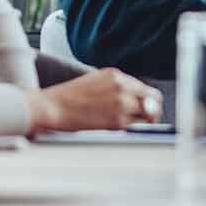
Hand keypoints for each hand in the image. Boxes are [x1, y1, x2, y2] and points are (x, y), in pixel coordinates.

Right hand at [27, 68, 162, 133]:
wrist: (51, 108)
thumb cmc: (68, 98)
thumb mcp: (95, 82)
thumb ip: (117, 88)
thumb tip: (136, 100)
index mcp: (116, 76)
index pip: (146, 89)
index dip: (150, 102)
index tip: (148, 109)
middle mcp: (122, 87)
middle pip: (154, 101)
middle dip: (153, 111)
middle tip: (148, 120)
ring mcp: (121, 103)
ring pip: (148, 115)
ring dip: (144, 122)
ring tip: (133, 127)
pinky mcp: (117, 121)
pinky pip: (136, 126)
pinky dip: (134, 129)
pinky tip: (122, 130)